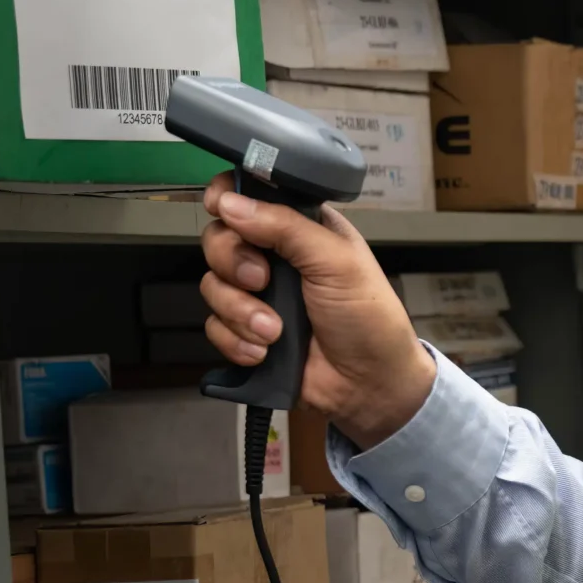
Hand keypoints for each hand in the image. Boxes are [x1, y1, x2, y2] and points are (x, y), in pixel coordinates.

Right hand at [197, 174, 436, 445]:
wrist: (368, 385)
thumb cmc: (369, 318)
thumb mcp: (337, 261)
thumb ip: (285, 226)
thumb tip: (232, 202)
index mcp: (301, 228)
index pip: (251, 196)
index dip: (229, 197)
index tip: (221, 207)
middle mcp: (276, 256)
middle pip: (220, 238)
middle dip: (233, 262)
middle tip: (262, 281)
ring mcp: (259, 295)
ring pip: (213, 285)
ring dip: (240, 310)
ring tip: (274, 330)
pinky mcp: (247, 331)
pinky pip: (215, 326)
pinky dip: (237, 340)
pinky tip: (265, 351)